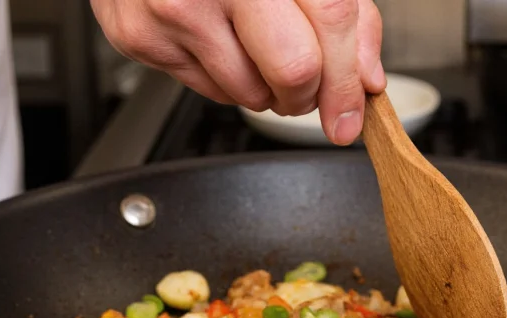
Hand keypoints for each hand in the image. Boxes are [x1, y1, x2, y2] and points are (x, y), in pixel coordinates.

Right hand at [90, 0, 384, 145]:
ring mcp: (173, 10)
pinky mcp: (143, 39)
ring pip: (249, 96)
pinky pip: (210, 93)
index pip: (330, 23)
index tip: (349, 117)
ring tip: (255, 49)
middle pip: (292, 72)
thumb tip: (363, 79)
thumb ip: (341, 11)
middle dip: (308, 94)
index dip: (347, 79)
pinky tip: (220, 42)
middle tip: (306, 86)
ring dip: (266, 90)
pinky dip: (228, 80)